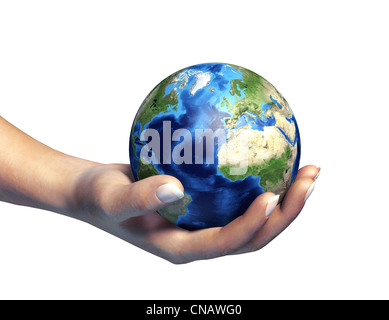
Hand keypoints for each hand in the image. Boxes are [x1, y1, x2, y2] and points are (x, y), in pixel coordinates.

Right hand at [71, 163, 318, 263]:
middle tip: (310, 177)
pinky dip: (260, 178)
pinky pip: (238, 195)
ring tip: (308, 167)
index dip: (251, 226)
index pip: (226, 243)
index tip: (271, 196)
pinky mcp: (206, 206)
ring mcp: (204, 224)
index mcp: (182, 248)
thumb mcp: (112, 198)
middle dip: (286, 213)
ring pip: (254, 217)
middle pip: (254, 236)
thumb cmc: (100, 197)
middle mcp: (200, 239)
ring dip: (285, 197)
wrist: (95, 191)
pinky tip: (270, 152)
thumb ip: (140, 197)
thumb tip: (175, 186)